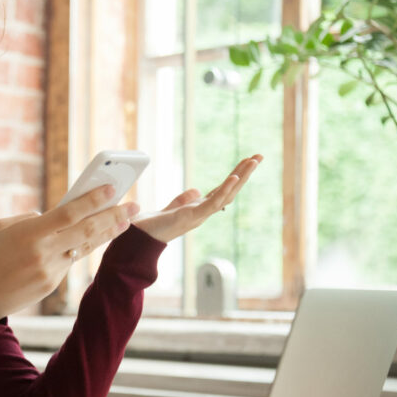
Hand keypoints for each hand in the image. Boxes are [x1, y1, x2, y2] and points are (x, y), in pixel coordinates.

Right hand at [0, 185, 139, 322]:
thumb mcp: (1, 228)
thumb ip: (31, 219)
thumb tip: (52, 216)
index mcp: (30, 233)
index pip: (69, 213)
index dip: (93, 200)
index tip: (112, 189)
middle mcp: (44, 252)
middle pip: (87, 231)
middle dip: (113, 217)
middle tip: (133, 206)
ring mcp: (50, 271)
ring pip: (84, 247)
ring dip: (106, 233)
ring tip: (125, 221)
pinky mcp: (52, 285)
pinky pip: (69, 261)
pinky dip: (79, 249)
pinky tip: (92, 238)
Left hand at [133, 154, 262, 242]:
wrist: (137, 240)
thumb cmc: (150, 227)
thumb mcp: (170, 209)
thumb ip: (183, 200)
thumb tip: (196, 191)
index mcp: (198, 209)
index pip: (221, 190)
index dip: (235, 176)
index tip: (247, 161)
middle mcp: (202, 213)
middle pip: (229, 191)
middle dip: (245, 174)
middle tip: (259, 156)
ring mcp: (198, 216)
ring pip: (226, 195)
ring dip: (241, 178)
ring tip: (253, 160)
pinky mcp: (191, 218)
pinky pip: (213, 204)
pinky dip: (224, 190)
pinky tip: (234, 177)